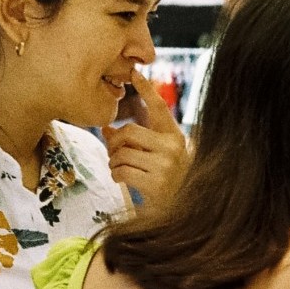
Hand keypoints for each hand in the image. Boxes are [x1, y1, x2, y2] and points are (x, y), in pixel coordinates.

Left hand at [103, 71, 189, 210]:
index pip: (159, 108)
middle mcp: (174, 148)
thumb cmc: (167, 185)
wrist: (182, 215)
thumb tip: (106, 131)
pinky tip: (122, 180)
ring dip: (114, 162)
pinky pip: (122, 170)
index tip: (135, 73)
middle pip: (129, 131)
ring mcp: (166, 166)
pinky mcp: (156, 183)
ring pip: (122, 153)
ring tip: (120, 170)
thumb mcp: (157, 159)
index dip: (147, 89)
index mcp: (176, 138)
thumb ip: (136, 143)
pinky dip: (116, 175)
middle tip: (113, 153)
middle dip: (115, 143)